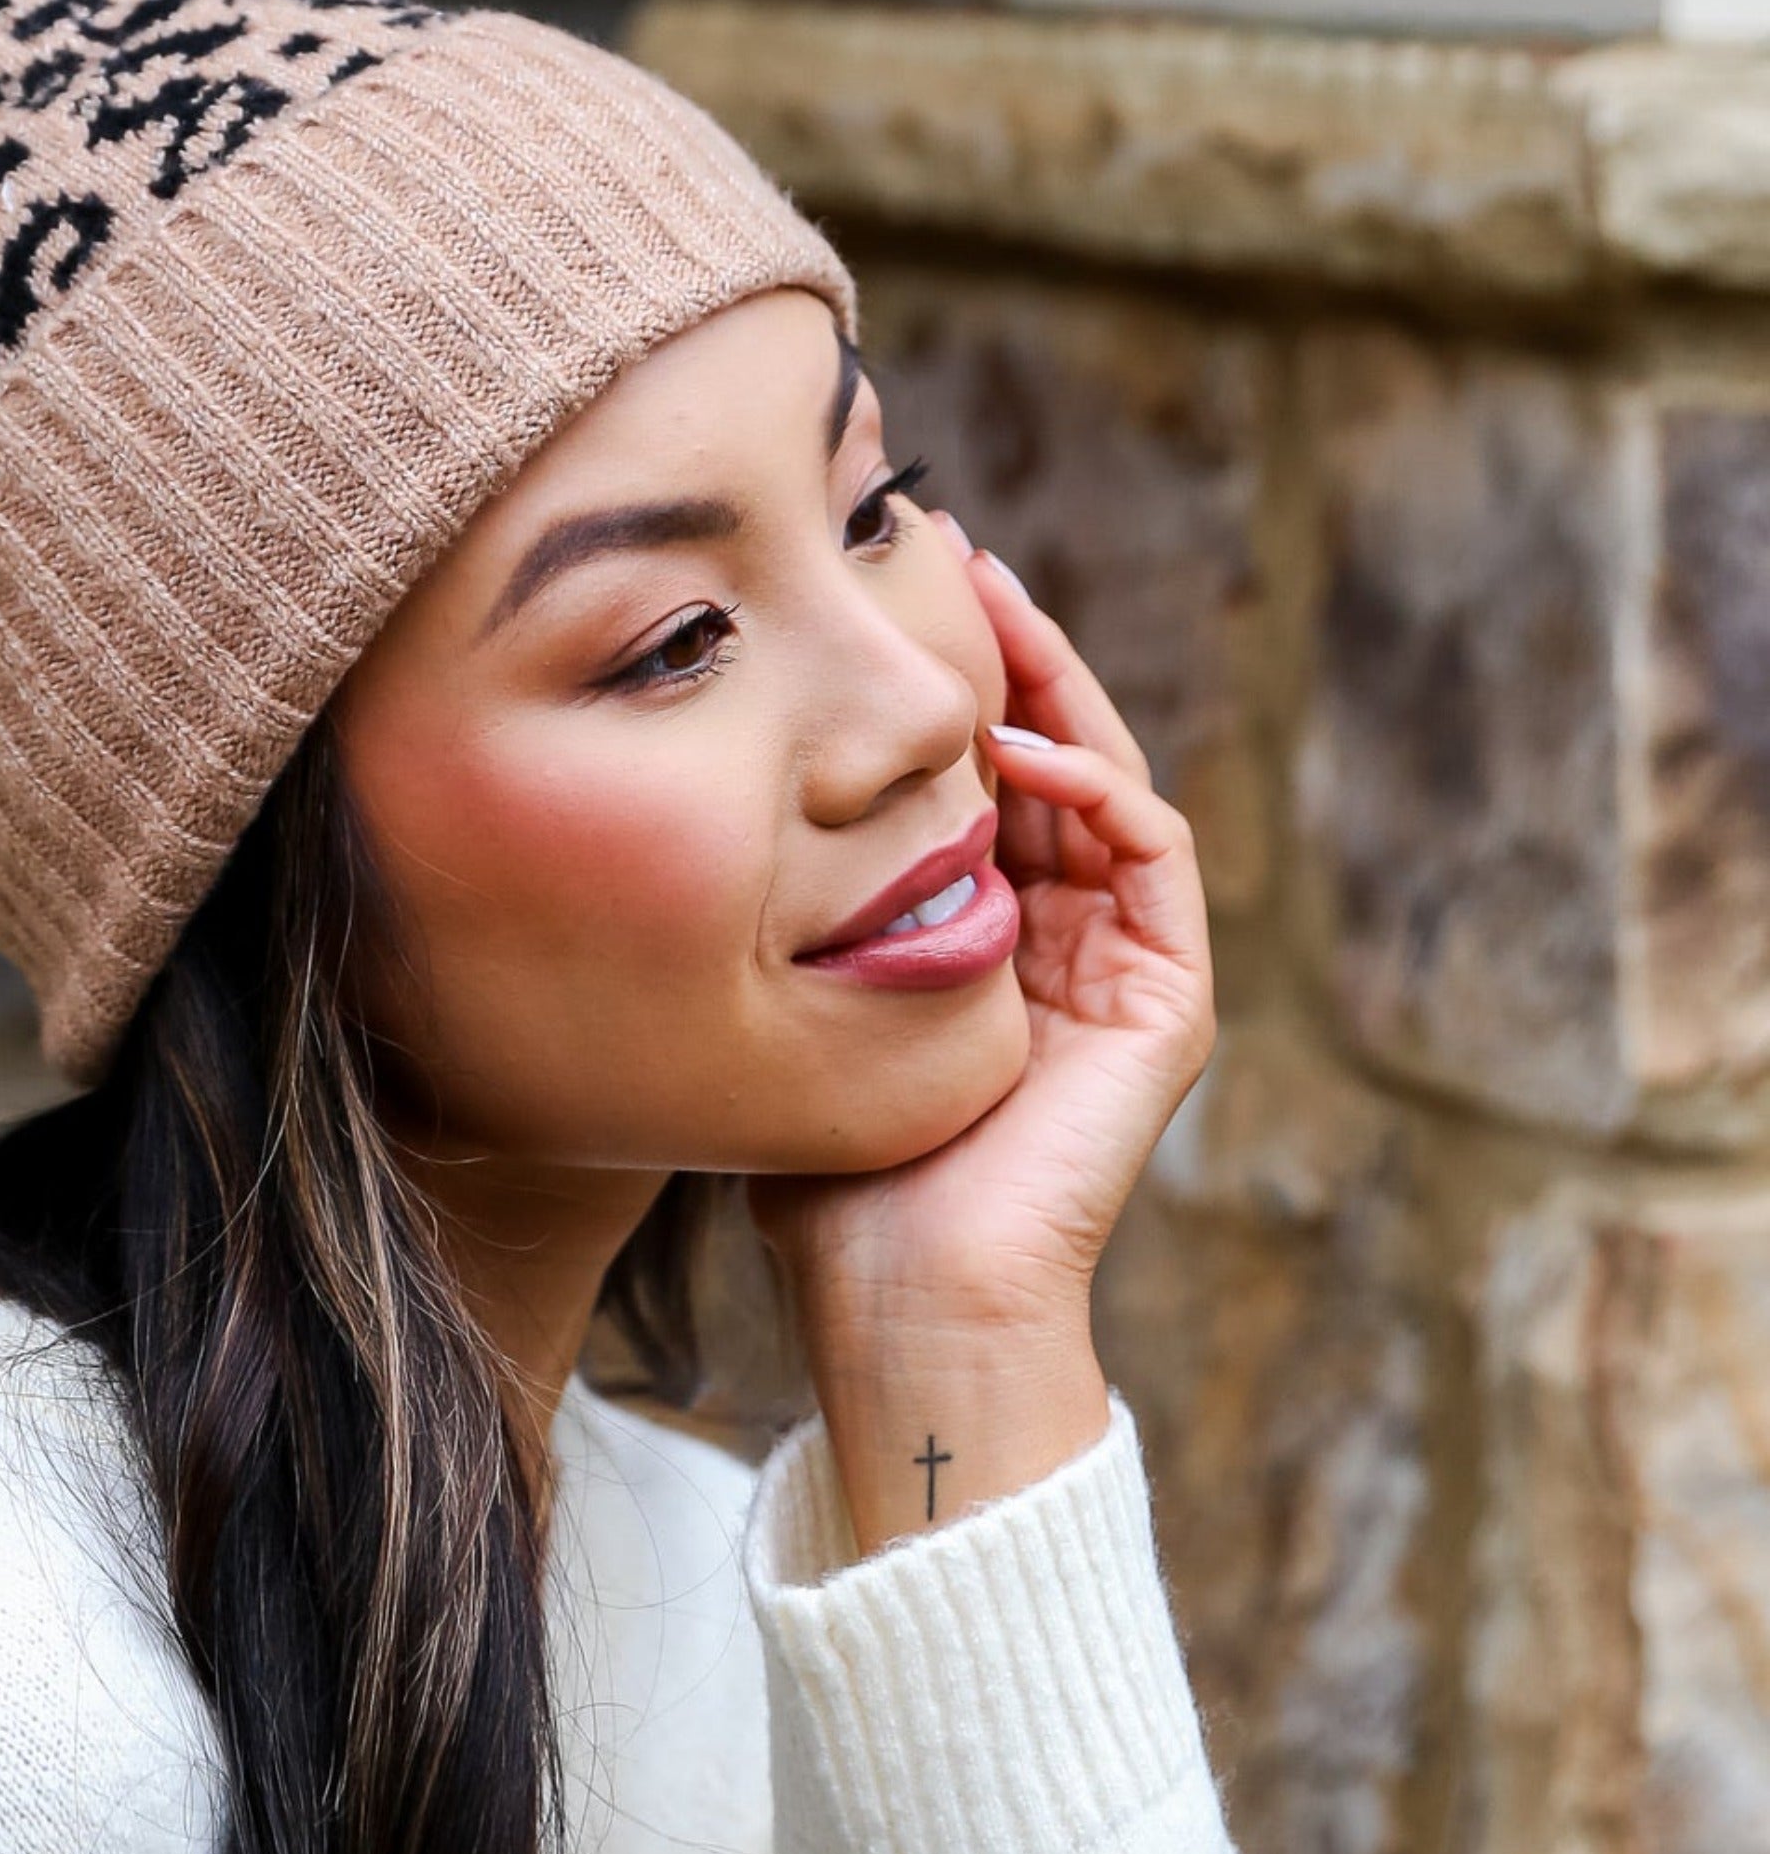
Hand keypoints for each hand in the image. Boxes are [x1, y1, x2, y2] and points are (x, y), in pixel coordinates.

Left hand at [752, 545, 1213, 1548]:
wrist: (901, 1300)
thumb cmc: (826, 1179)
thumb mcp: (792, 1003)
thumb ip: (786, 915)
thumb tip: (687, 811)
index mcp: (986, 943)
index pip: (981, 781)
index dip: (949, 685)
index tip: (890, 591)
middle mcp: (1065, 945)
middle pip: (1053, 757)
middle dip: (1010, 651)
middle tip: (955, 552)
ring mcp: (1124, 972)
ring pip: (1109, 784)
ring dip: (1059, 688)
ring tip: (994, 607)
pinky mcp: (1165, 1006)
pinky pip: (1152, 856)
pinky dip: (1099, 788)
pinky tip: (1026, 746)